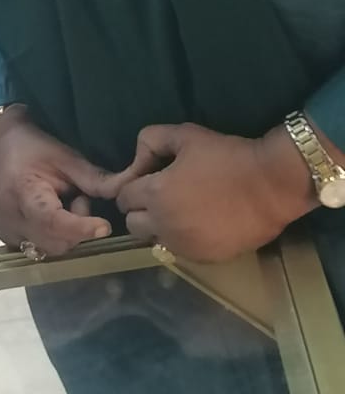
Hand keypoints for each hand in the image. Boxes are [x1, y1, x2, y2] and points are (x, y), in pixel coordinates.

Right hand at [0, 107, 115, 256]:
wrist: (3, 145)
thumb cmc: (35, 148)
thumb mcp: (67, 157)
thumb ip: (95, 179)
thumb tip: (126, 192)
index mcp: (22, 192)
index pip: (52, 221)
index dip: (80, 227)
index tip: (105, 227)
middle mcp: (9, 219)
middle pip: (56, 241)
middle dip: (77, 228)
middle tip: (79, 198)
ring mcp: (7, 232)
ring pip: (51, 248)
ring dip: (67, 233)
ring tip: (65, 205)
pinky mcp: (8, 239)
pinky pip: (41, 248)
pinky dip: (55, 236)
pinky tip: (52, 215)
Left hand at [113, 123, 315, 262]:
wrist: (272, 185)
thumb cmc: (227, 157)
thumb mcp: (185, 135)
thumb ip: (151, 140)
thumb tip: (137, 157)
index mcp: (155, 194)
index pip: (122, 198)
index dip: (132, 187)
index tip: (147, 179)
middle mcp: (164, 225)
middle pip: (132, 225)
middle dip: (140, 210)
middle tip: (160, 197)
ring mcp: (185, 245)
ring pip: (154, 242)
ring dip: (159, 228)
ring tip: (179, 212)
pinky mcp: (206, 258)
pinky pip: (180, 252)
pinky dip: (182, 240)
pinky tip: (199, 225)